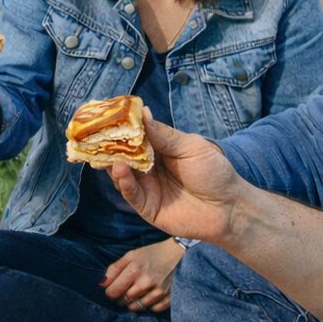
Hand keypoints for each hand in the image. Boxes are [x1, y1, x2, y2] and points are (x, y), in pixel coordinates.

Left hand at [102, 239, 183, 313]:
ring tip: (135, 293)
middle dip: (121, 298)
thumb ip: (114, 268)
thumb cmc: (152, 254)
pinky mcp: (169, 298)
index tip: (111, 290)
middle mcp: (146, 282)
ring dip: (133, 303)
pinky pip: (153, 309)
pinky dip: (148, 305)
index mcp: (135, 269)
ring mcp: (159, 291)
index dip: (110, 292)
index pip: (114, 291)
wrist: (178, 254)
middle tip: (124, 291)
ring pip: (137, 307)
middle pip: (124, 300)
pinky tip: (148, 296)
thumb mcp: (131, 255)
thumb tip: (102, 284)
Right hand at [109, 111, 248, 244]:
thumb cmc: (214, 172)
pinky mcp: (147, 207)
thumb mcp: (191, 147)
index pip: (135, 135)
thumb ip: (164, 135)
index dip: (120, 127)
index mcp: (160, 149)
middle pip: (123, 154)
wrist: (230, 208)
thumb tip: (142, 113)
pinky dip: (122, 181)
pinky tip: (120, 169)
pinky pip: (130, 193)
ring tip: (106, 153)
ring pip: (121, 173)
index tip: (104, 116)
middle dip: (108, 145)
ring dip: (112, 162)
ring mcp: (147, 187)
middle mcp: (149, 167)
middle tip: (92, 135)